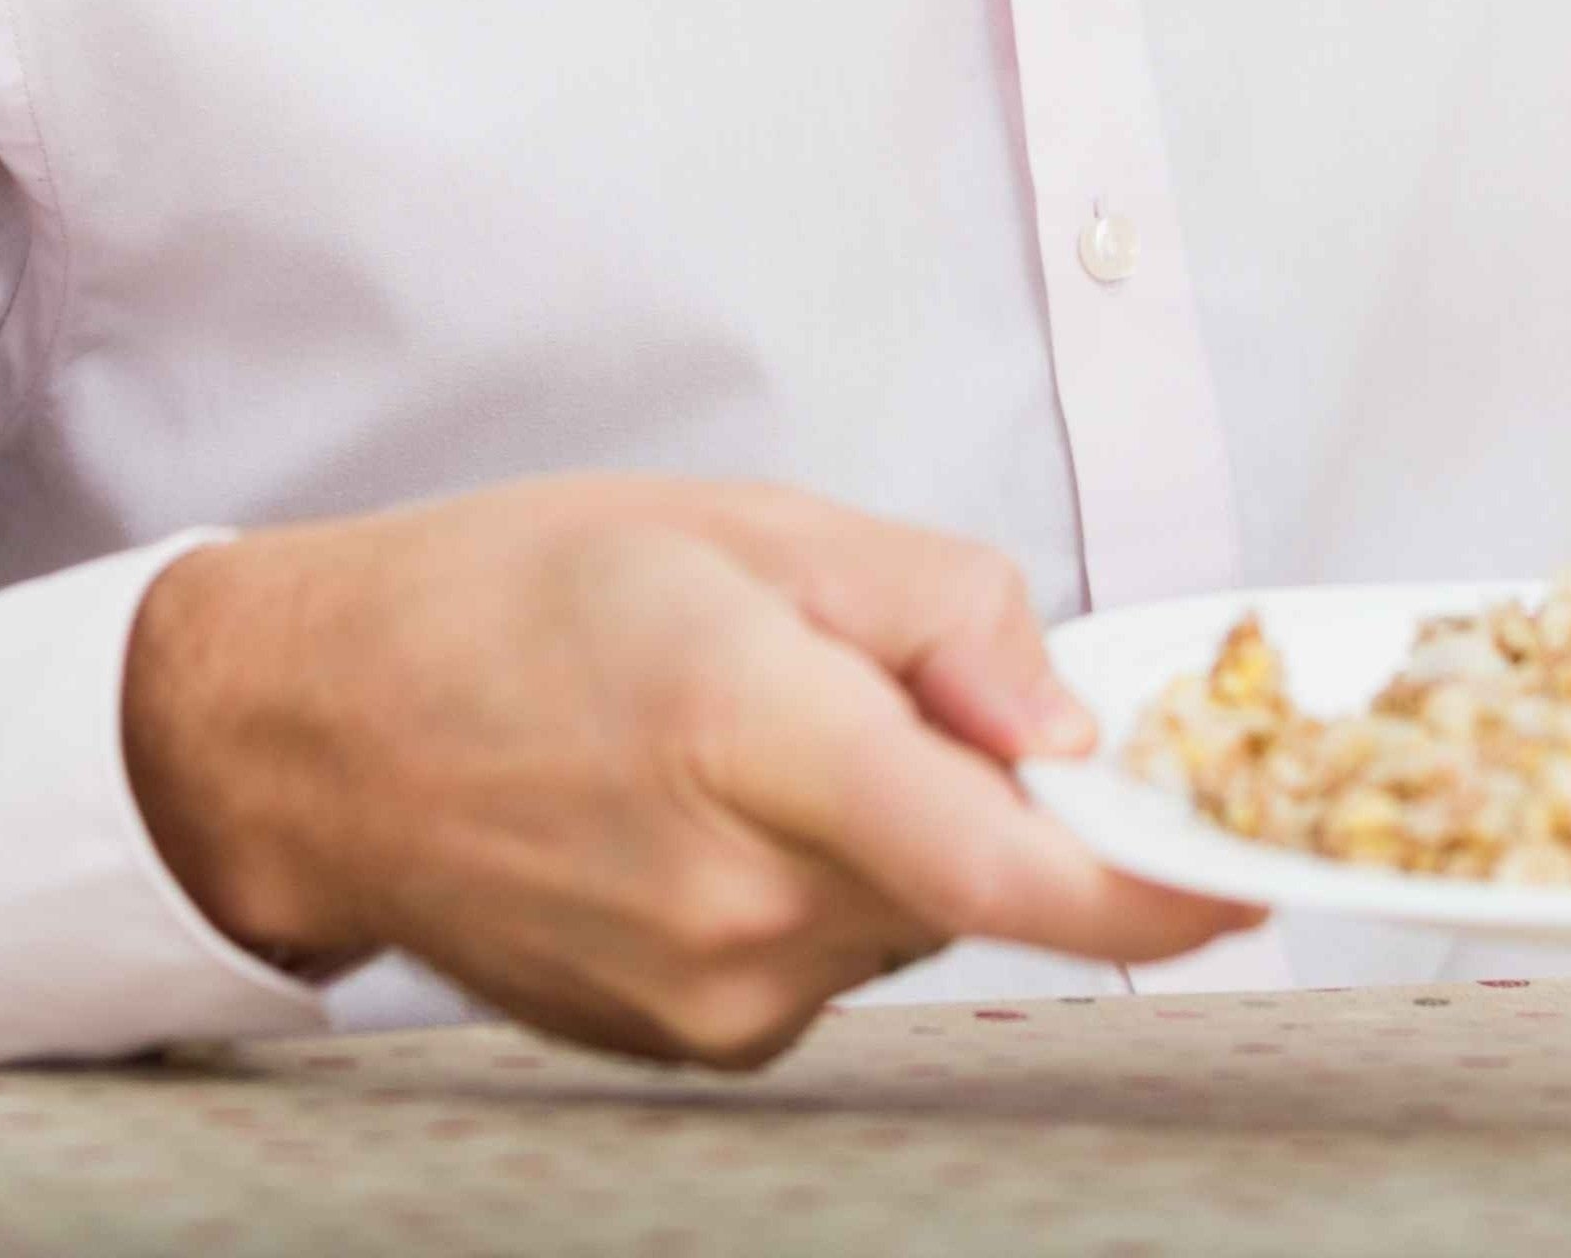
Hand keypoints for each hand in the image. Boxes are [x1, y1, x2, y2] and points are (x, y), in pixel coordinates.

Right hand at [120, 476, 1251, 1067]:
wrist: (318, 731)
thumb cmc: (519, 594)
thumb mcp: (753, 527)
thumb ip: (943, 615)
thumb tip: (1073, 727)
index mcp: (762, 745)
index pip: (1014, 866)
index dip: (1158, 885)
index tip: (1252, 870)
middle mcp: (742, 908)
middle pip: (977, 873)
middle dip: (999, 785)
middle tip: (908, 676)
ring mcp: (706, 999)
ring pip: (909, 912)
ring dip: (904, 826)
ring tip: (765, 719)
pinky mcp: (682, 1042)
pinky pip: (830, 953)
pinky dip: (828, 874)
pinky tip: (720, 798)